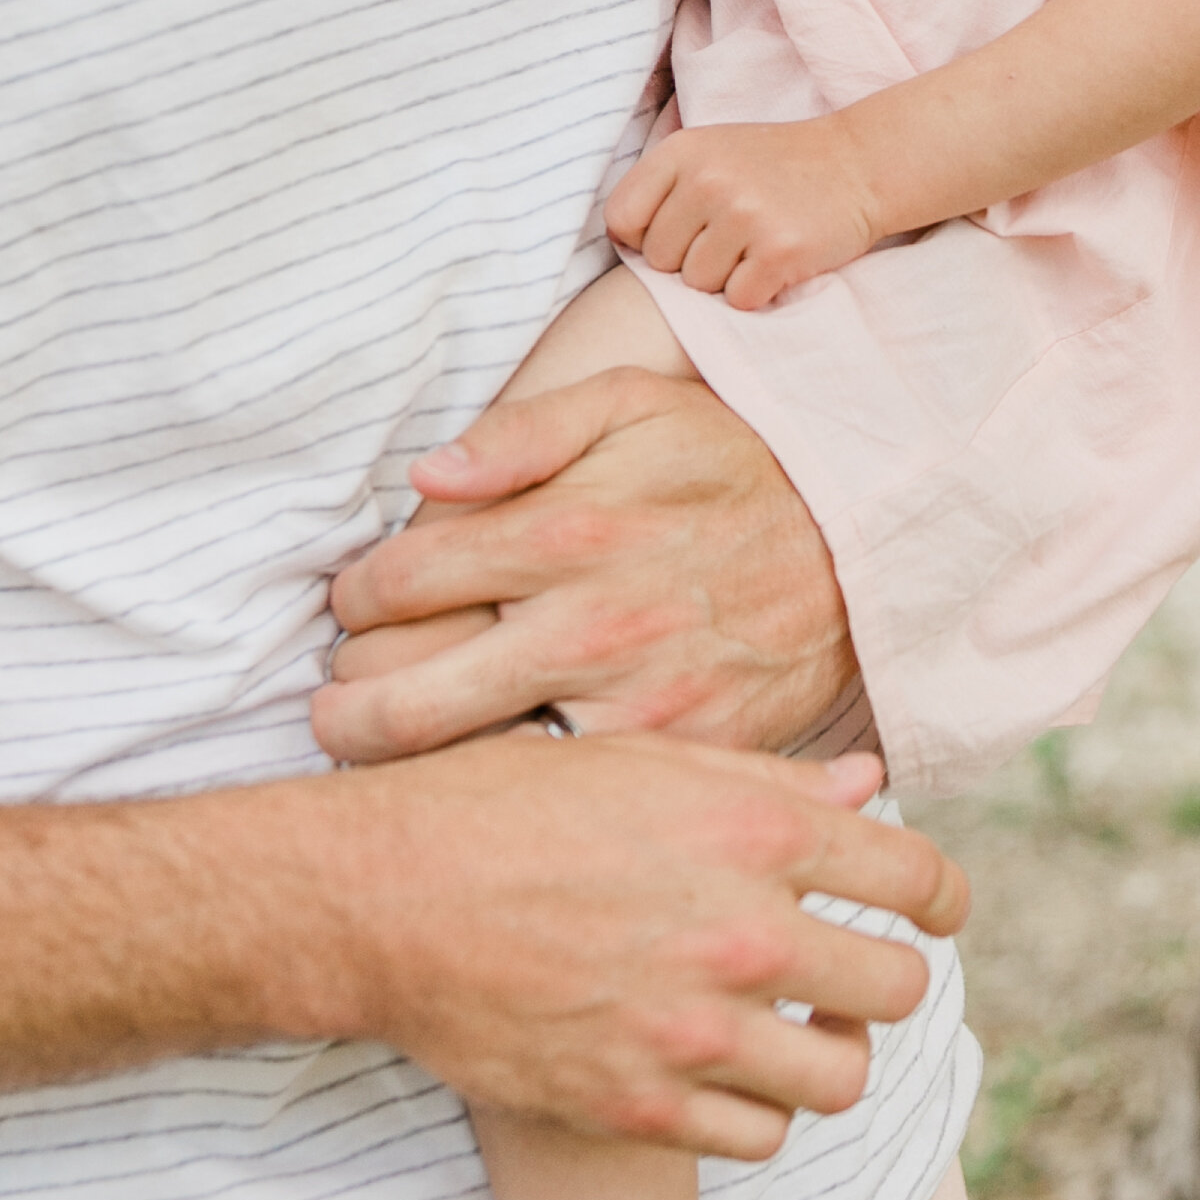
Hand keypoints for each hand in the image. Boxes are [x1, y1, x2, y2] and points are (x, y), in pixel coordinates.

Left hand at [310, 366, 857, 762]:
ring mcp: (634, 703)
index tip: (357, 605)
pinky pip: (559, 794)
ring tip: (384, 749)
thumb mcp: (630, 405)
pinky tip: (480, 780)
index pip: (397, 580)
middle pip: (404, 694)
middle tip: (340, 702)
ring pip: (466, 760)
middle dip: (346, 705)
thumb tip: (425, 475)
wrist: (860, 542)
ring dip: (408, 761)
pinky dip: (505, 792)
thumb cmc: (727, 466)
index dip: (355, 597)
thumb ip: (521, 431)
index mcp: (564, 528)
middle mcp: (589, 623)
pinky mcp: (676, 762)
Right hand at [312, 728, 966, 1151]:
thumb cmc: (504, 805)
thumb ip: (764, 779)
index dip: (940, 893)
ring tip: (798, 1028)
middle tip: (855, 969)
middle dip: (888, 976)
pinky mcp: (641, 1106)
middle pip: (896, 988)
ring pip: (842, 1080)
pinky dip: (760, 1108)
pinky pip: (760, 1135)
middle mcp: (738, 933)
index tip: (932, 906)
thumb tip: (867, 785)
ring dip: (832, 1053)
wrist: (385, 900)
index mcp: (747, 831)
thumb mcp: (636, 760)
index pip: (913, 878)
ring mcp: (692, 1032)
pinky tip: (728, 1069)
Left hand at [605, 116, 881, 309]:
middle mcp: (708, 179)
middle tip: (732, 236)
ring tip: (756, 245)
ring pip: (697, 286)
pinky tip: (777, 261)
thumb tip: (617, 241)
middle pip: (658, 261)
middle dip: (689, 260)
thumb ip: (662, 187)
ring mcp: (745, 215)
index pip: (621, 220)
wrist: (859, 164)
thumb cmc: (775, 166)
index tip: (679, 232)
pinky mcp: (780, 252)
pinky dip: (758, 292)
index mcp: (683, 151)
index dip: (643, 238)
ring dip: (725, 277)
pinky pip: (738, 300)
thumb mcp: (711, 151)